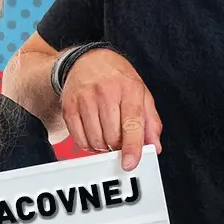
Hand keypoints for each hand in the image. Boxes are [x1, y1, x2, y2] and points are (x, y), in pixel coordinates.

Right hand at [60, 48, 161, 169]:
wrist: (87, 60)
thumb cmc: (118, 79)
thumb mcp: (141, 93)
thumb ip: (150, 121)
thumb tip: (154, 146)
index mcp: (129, 89)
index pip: (132, 124)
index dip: (132, 147)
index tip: (129, 163)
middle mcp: (105, 92)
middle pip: (112, 136)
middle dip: (118, 146)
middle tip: (120, 141)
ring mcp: (85, 98)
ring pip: (95, 140)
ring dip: (103, 147)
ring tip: (107, 136)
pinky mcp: (69, 106)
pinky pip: (78, 137)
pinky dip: (88, 144)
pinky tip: (94, 135)